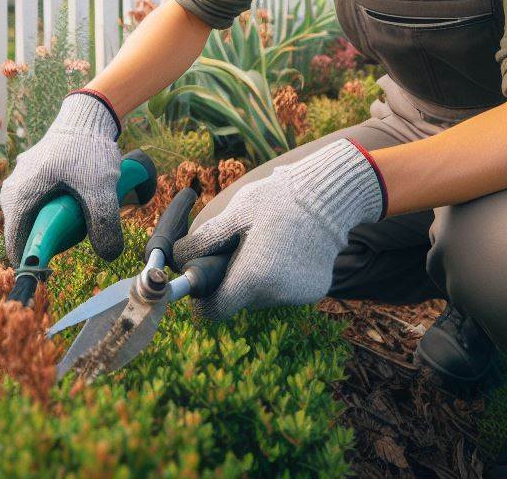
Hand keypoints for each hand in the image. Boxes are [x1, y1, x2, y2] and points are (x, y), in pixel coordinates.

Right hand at [0, 89, 123, 264]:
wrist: (87, 115)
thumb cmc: (88, 149)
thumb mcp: (100, 188)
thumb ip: (104, 222)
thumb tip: (108, 255)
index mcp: (18, 197)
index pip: (17, 245)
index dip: (35, 261)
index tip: (57, 269)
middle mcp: (11, 191)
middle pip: (27, 233)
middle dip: (51, 239)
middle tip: (77, 234)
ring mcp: (20, 182)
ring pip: (34, 218)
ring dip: (55, 224)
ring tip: (79, 215)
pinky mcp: (31, 177)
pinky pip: (39, 204)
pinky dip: (55, 210)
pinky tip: (77, 202)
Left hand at [171, 138, 386, 319]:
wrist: (328, 195)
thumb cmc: (278, 199)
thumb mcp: (235, 213)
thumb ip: (204, 241)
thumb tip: (178, 259)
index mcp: (253, 278)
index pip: (215, 311)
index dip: (203, 298)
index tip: (202, 281)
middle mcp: (276, 295)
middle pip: (239, 301)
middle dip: (232, 280)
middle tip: (239, 247)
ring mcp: (298, 296)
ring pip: (261, 295)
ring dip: (257, 277)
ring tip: (268, 242)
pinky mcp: (315, 291)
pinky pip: (284, 290)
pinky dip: (279, 275)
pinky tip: (288, 248)